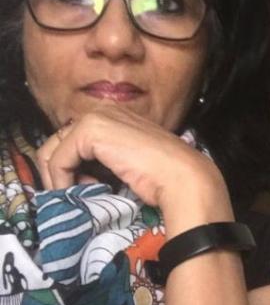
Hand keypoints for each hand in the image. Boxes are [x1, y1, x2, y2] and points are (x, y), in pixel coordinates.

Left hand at [36, 106, 232, 235]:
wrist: (183, 177)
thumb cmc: (166, 176)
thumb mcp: (131, 163)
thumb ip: (109, 160)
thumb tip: (82, 176)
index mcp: (117, 116)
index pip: (75, 139)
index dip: (72, 167)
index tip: (86, 188)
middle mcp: (104, 111)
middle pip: (57, 142)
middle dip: (59, 172)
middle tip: (75, 193)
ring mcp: (96, 118)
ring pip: (52, 151)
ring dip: (58, 178)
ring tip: (78, 194)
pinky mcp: (90, 131)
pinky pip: (58, 160)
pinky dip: (60, 181)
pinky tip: (78, 192)